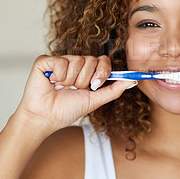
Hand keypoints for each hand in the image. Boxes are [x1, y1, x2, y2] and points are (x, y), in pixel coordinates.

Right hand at [15, 55, 135, 133]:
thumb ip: (114, 90)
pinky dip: (58, 76)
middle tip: (74, 89)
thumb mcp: (95, 100)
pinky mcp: (46, 61)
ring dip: (71, 80)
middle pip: (92, 60)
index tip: (95, 86)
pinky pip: (62, 61)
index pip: (103, 60)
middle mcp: (75, 64)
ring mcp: (61, 61)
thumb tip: (134, 81)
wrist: (45, 118)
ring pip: (78, 61)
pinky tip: (51, 82)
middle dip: (85, 80)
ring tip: (61, 88)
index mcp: (87, 72)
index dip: (102, 71)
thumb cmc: (67, 110)